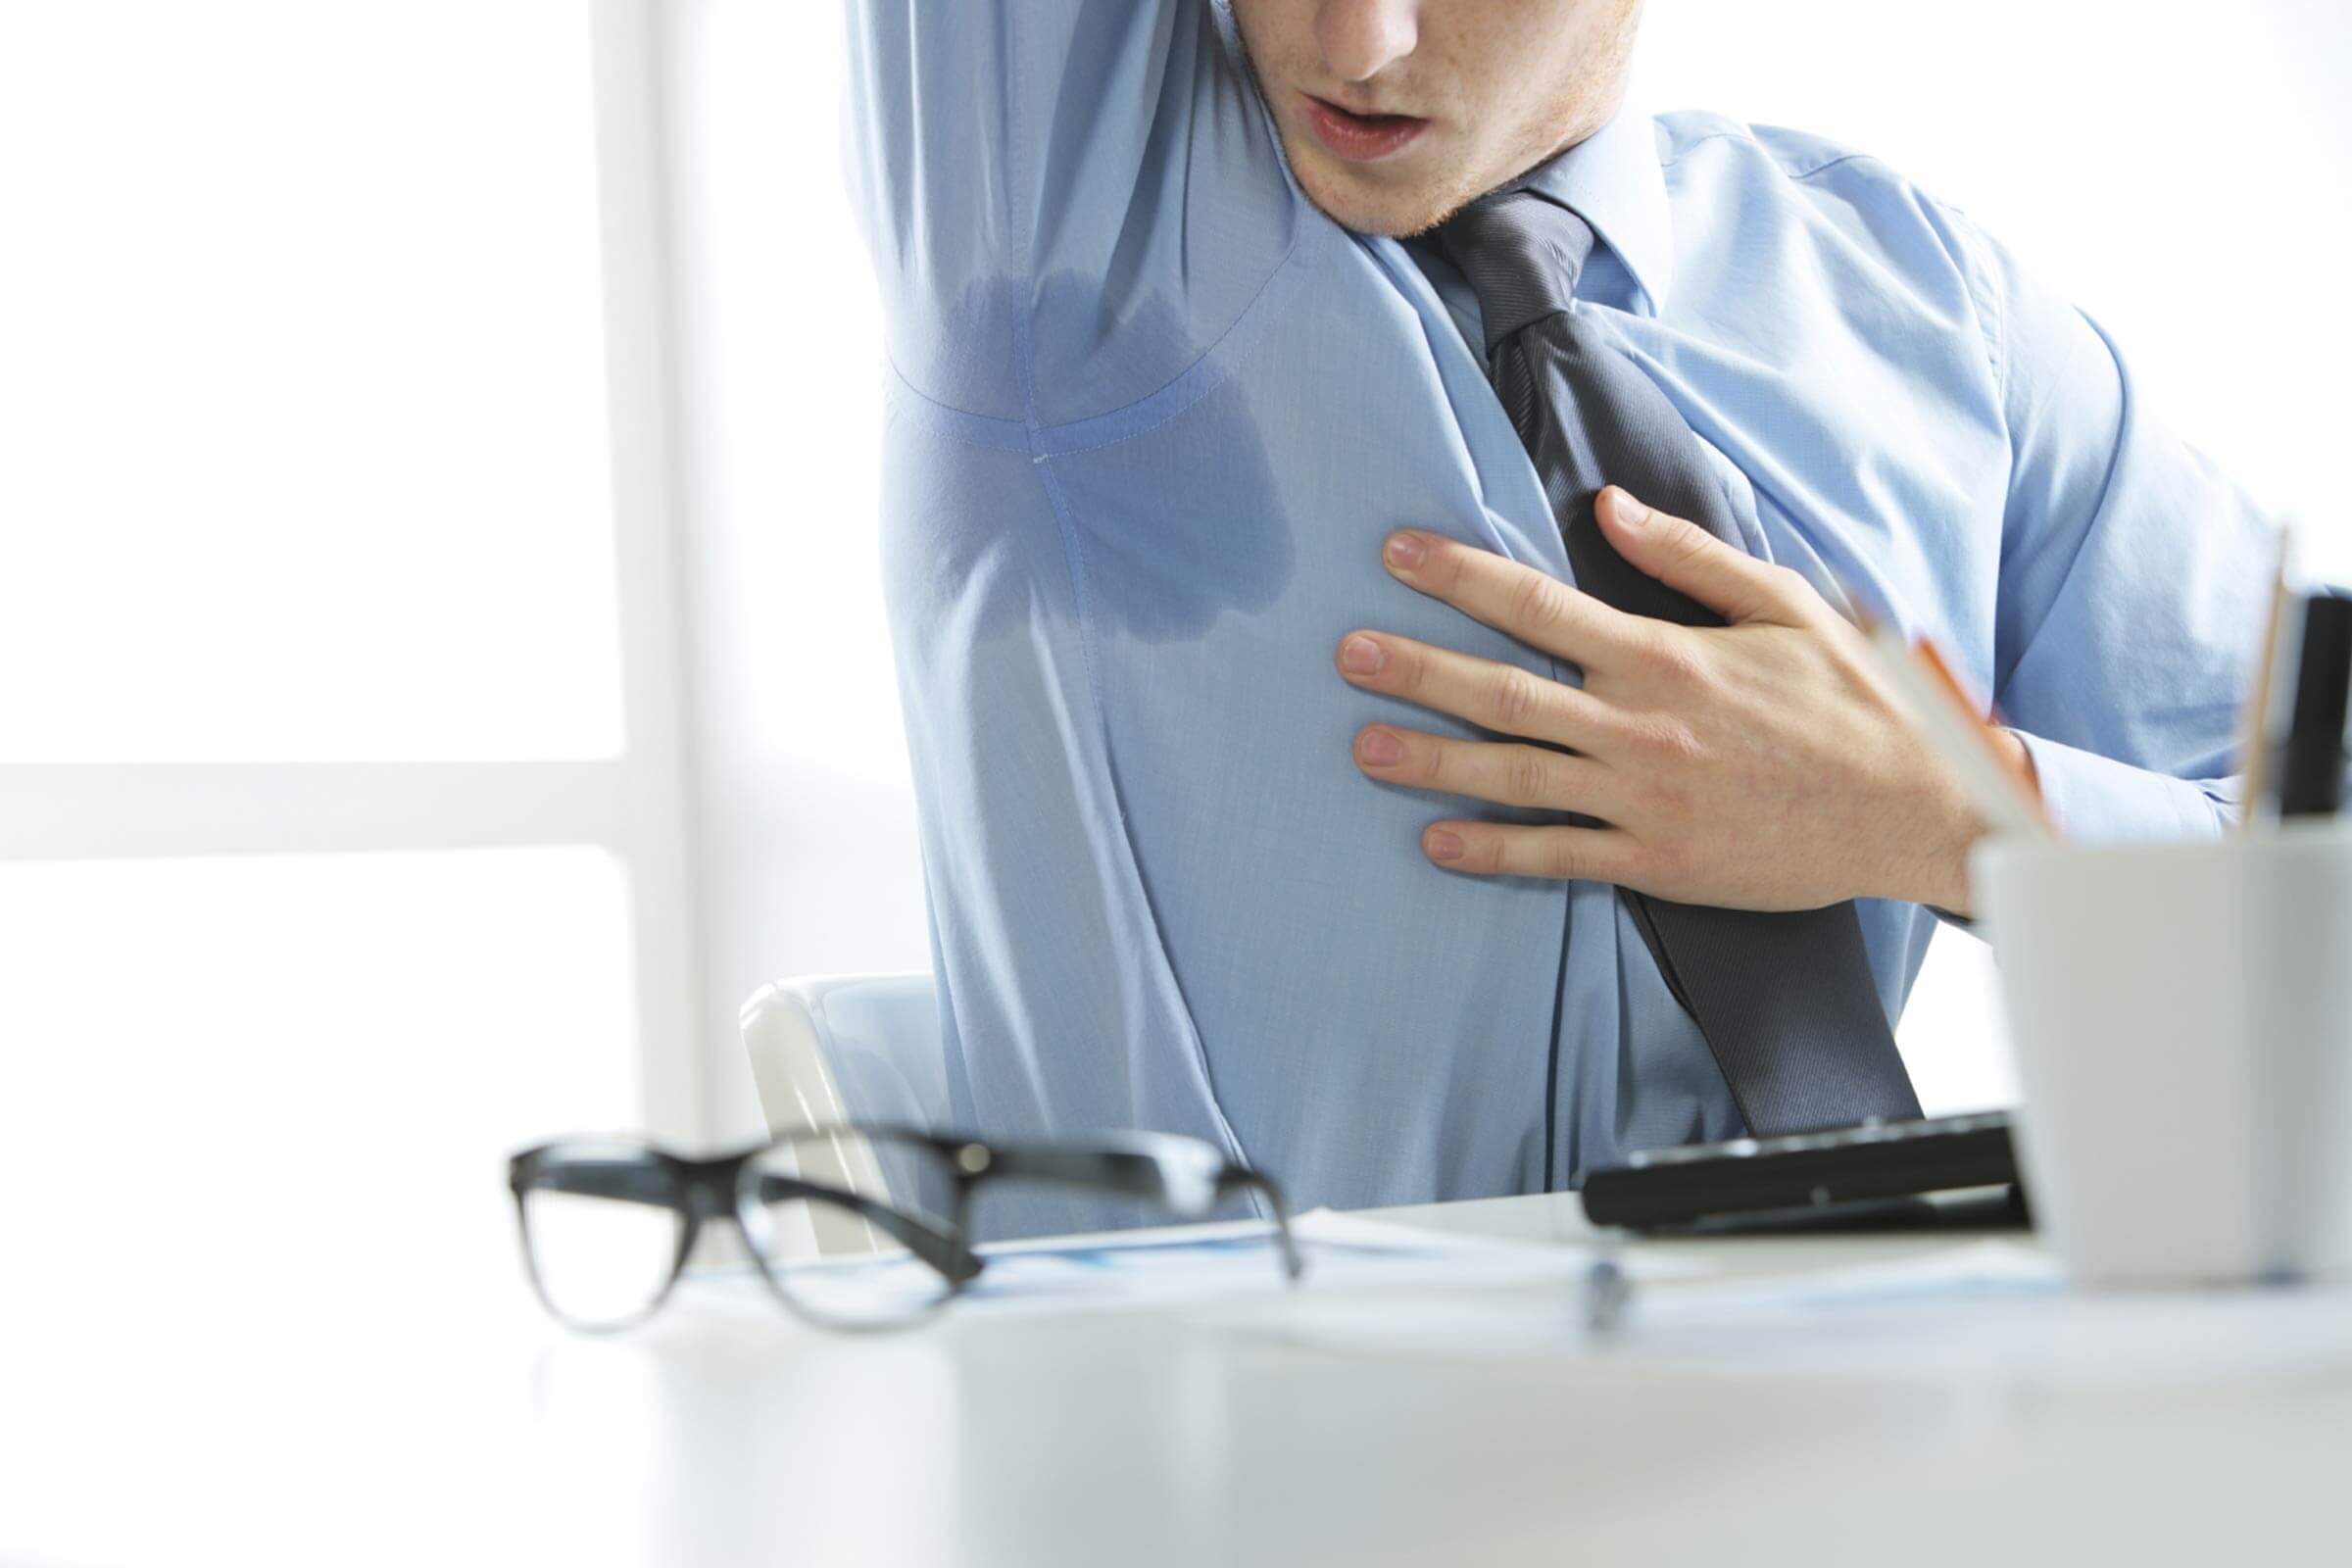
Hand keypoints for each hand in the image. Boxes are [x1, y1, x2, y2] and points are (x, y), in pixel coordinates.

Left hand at [1335, 487, 2036, 914]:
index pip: (1538, 605)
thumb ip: (1689, 557)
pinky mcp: (1656, 861)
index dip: (1459, 576)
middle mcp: (1639, 727)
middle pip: (1502, 691)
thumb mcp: (1786, 604)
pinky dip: (1492, 850)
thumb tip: (1611, 506)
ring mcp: (1642, 801)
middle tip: (1347, 653)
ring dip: (1430, 760)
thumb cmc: (1857, 701)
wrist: (1918, 810)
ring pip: (1513, 777)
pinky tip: (1436, 841)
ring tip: (1361, 746)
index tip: (1398, 554)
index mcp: (1664, 656)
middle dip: (1417, 668)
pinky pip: (1557, 856)